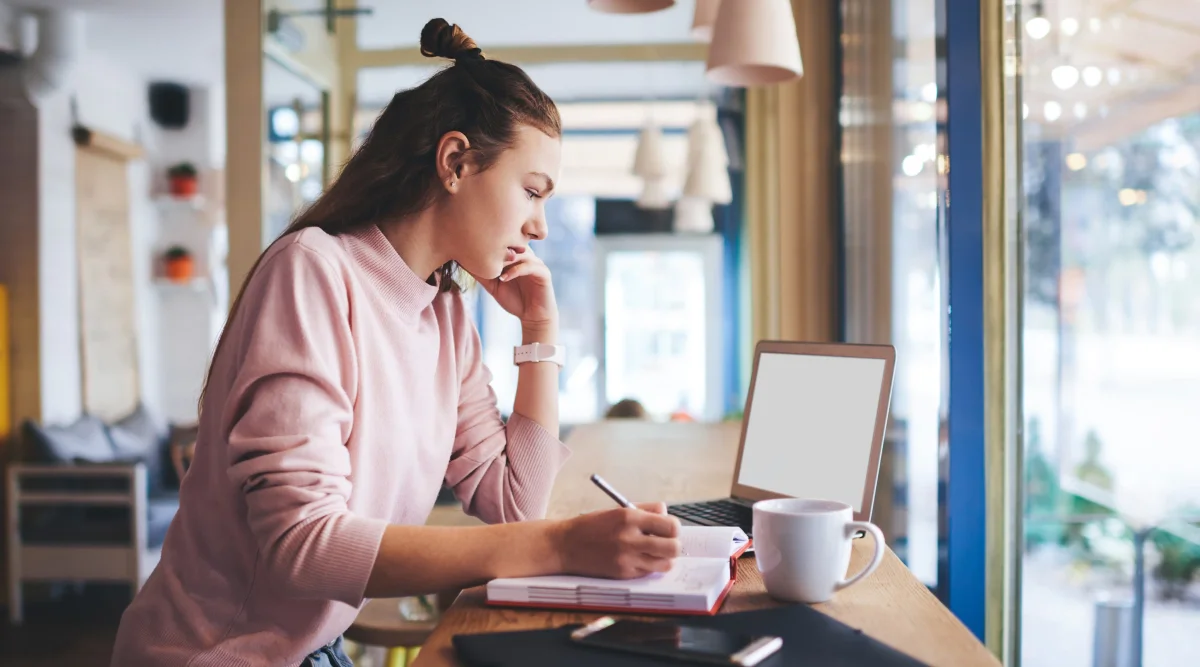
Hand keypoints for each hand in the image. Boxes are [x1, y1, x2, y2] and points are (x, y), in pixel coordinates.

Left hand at [472, 246, 557, 329]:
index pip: (505, 241)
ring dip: (506, 259)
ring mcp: (537, 263)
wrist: (533, 316)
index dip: (491, 242)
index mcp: (517, 255)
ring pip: (522, 253)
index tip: (474, 247)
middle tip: (481, 253)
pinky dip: (515, 271)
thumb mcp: (493, 285)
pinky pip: (529, 267)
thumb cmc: (514, 299)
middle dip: (498, 247)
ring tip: (493, 267)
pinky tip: (503, 279)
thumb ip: (482, 274)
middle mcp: (528, 256)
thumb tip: (461, 262)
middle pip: (514, 243)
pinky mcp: (544, 273)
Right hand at [550, 502, 681, 578]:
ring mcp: (627, 558)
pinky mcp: (623, 574)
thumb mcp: (617, 510)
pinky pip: (649, 572)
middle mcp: (630, 538)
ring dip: (664, 559)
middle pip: (673, 547)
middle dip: (674, 545)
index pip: (671, 525)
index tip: (668, 529)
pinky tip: (639, 560)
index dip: (673, 528)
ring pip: (665, 564)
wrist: (565, 546)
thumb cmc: (592, 526)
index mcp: (629, 517)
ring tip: (654, 553)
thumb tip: (666, 512)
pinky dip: (649, 567)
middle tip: (666, 543)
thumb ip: (645, 509)